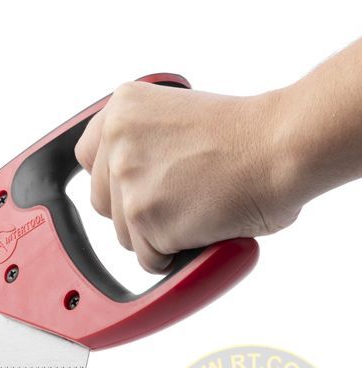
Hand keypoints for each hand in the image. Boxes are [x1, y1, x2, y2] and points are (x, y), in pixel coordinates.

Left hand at [74, 81, 299, 273]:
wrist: (280, 146)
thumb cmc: (246, 134)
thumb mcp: (174, 114)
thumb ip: (139, 143)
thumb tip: (124, 181)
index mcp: (122, 109)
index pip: (88, 159)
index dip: (113, 179)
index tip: (133, 186)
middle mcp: (116, 143)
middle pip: (103, 201)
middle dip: (135, 210)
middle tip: (176, 201)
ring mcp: (128, 181)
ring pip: (124, 234)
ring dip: (155, 235)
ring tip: (195, 212)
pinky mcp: (144, 218)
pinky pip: (148, 258)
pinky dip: (172, 256)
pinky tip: (199, 231)